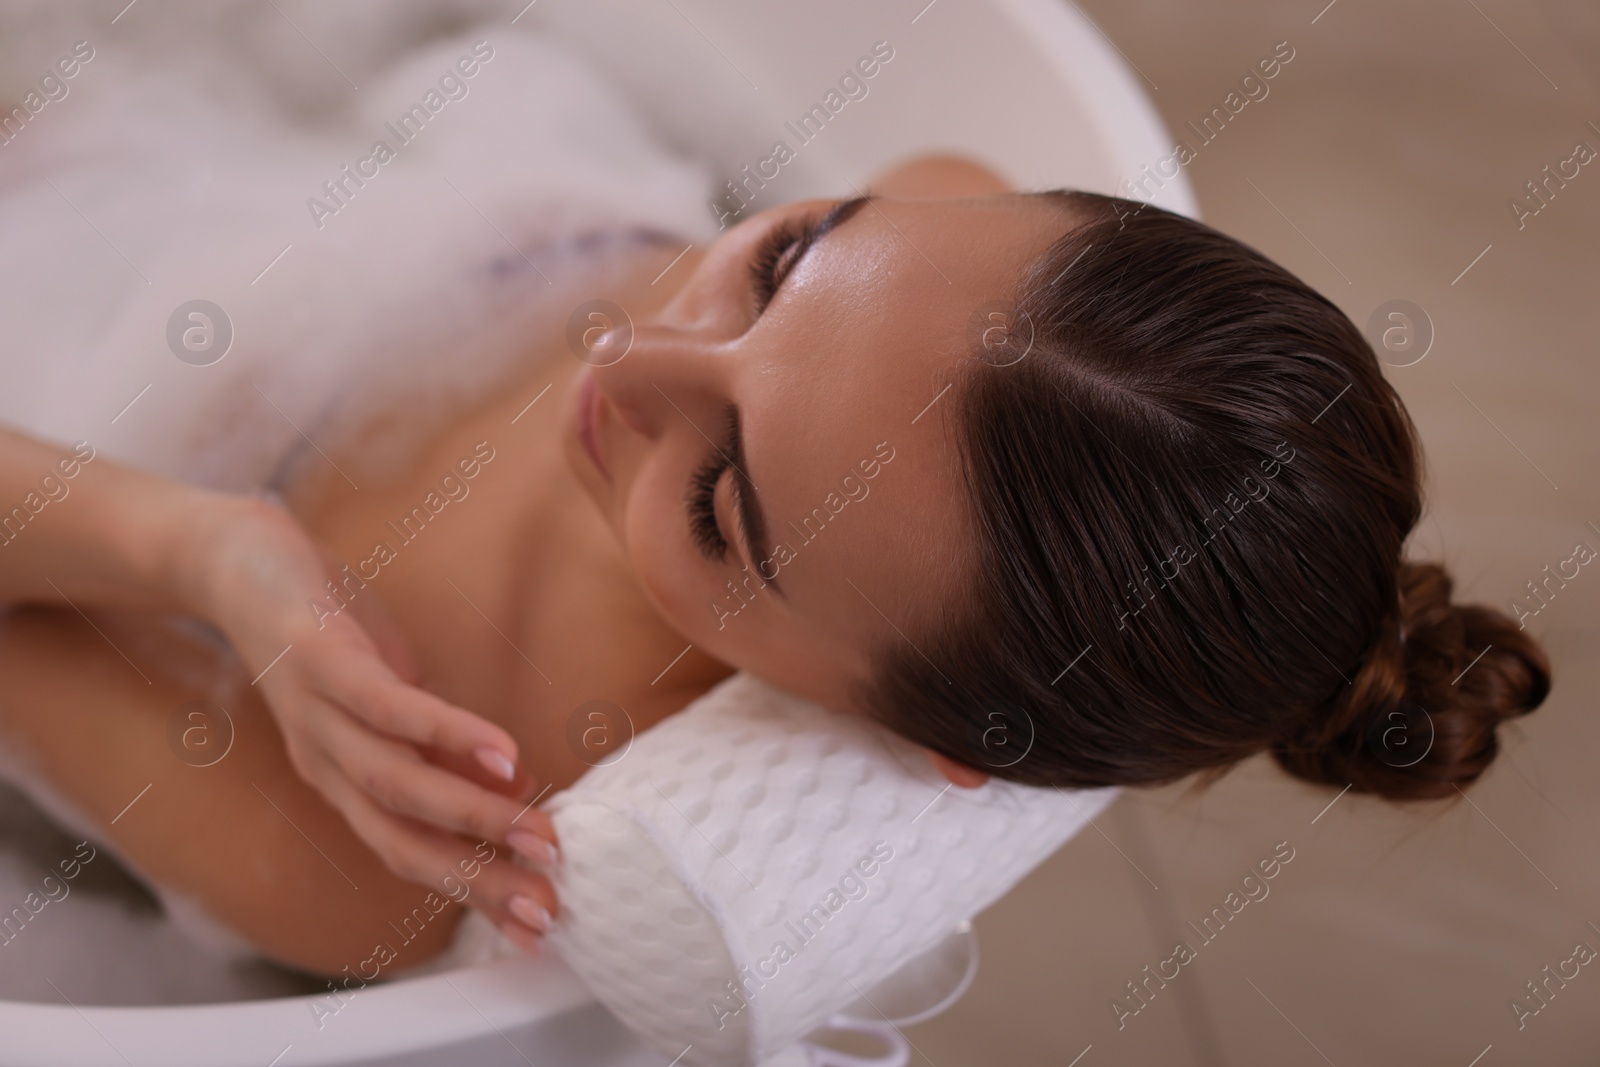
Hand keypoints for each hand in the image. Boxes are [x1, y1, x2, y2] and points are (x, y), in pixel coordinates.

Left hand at [176, 493, 559, 947]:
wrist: (234, 560)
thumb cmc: (326, 630)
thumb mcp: (390, 695)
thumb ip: (437, 747)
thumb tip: (510, 787)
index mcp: (343, 780)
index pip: (412, 851)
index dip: (472, 889)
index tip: (537, 925)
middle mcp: (327, 763)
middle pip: (402, 840)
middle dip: (478, 878)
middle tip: (546, 905)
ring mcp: (319, 715)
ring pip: (396, 785)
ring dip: (471, 817)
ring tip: (539, 833)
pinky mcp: (321, 659)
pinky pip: (388, 708)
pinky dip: (447, 735)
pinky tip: (503, 752)